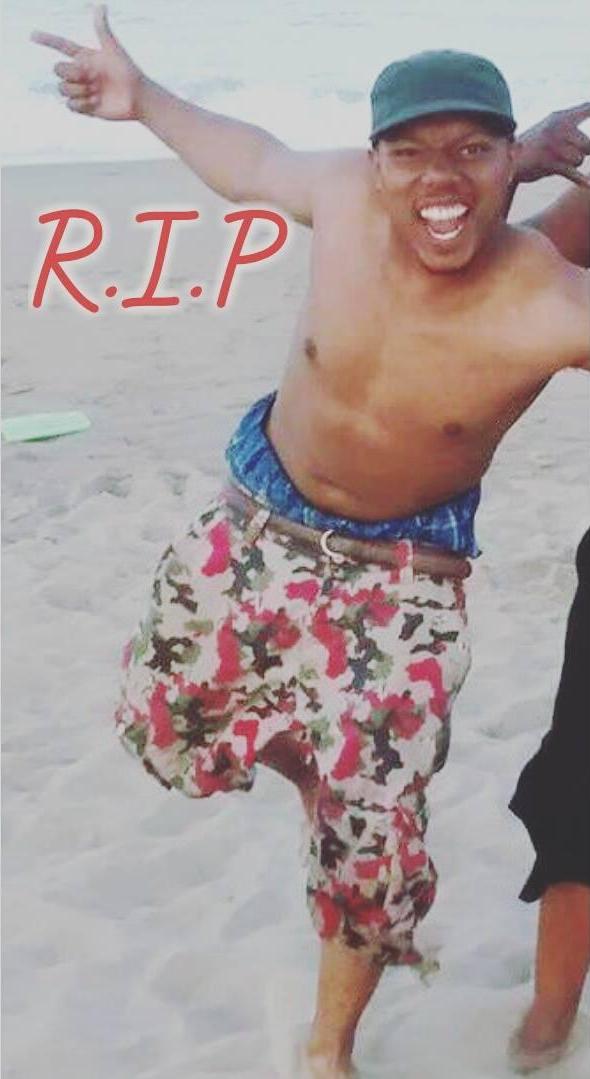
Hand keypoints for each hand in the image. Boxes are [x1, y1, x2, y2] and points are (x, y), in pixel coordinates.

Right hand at [31, 4, 143, 121]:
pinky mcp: (84, 107)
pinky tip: (96, 102)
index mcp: (84, 57)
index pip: (61, 46)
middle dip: (73, 73)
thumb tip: (100, 5)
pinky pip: (70, 105)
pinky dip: (82, 104)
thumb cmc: (128, 72)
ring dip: (79, 90)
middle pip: (58, 69)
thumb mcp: (113, 49)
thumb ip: (103, 29)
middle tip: (92, 77)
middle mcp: (80, 73)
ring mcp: (81, 90)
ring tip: (97, 91)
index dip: (47, 40)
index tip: (32, 35)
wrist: (137, 98)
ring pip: (62, 88)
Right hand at [516, 103, 589, 187]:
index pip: (587, 108)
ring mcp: (554, 145)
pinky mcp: (550, 162)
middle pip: (588, 144)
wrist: (508, 159)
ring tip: (557, 162)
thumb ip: (570, 122)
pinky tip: (588, 184)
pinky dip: (581, 180)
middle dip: (583, 152)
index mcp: (561, 117)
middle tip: (568, 154)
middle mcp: (559, 128)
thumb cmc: (534, 144)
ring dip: (572, 165)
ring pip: (579, 160)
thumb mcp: (550, 126)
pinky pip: (571, 172)